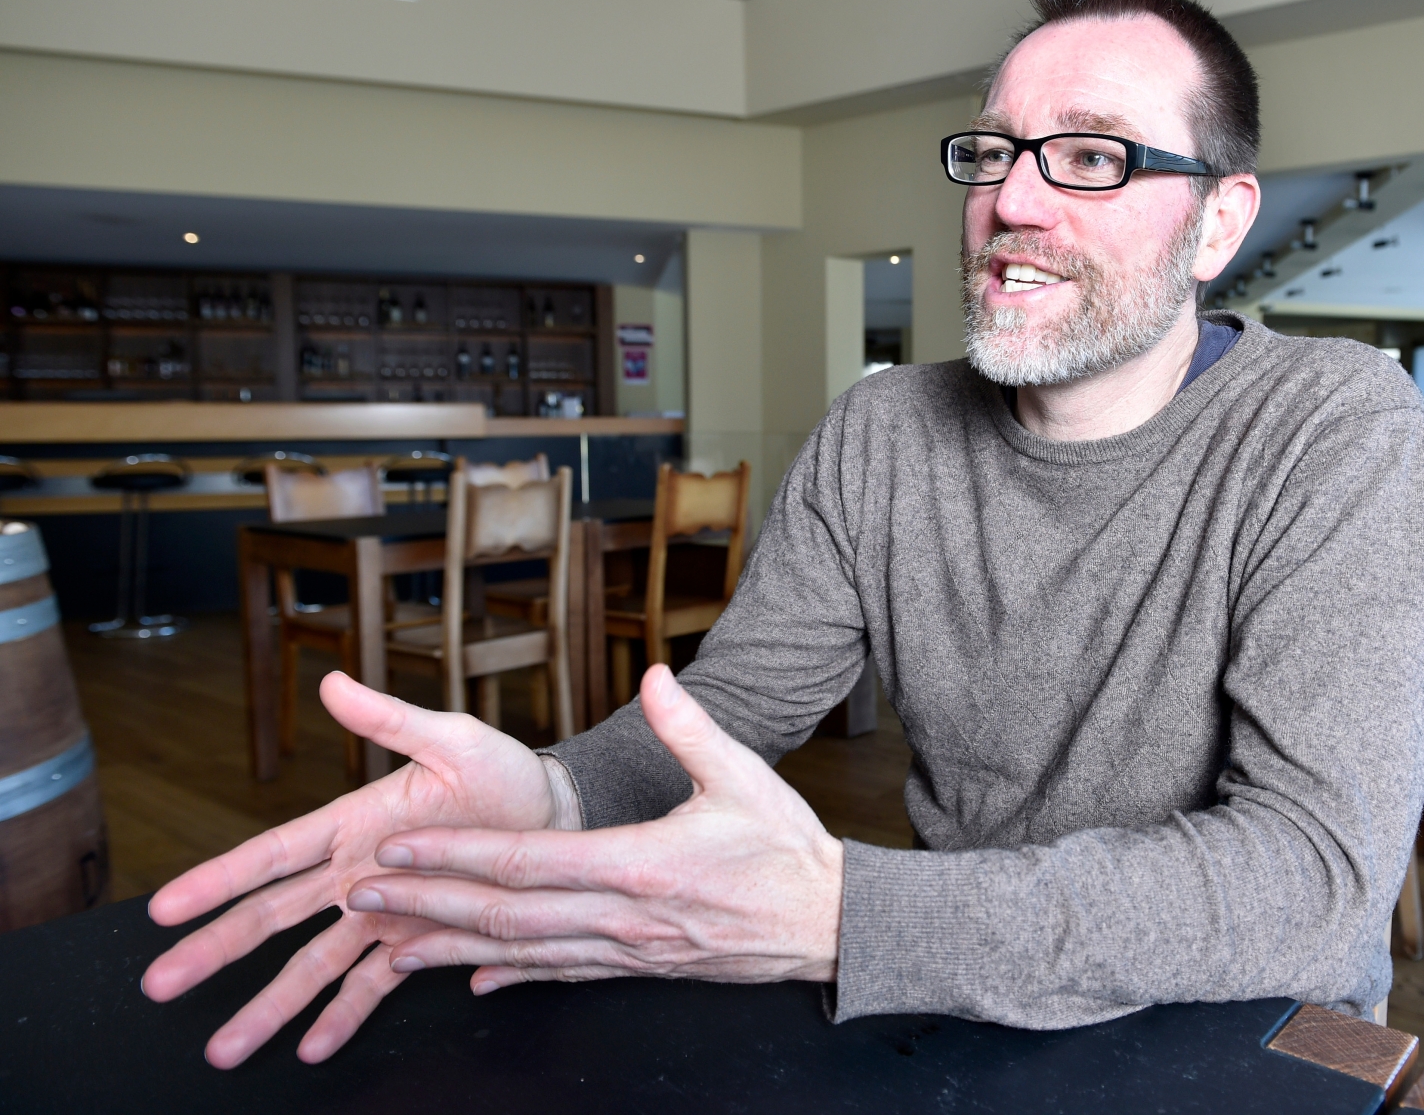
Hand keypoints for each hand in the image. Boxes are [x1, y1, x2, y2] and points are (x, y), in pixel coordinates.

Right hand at [141, 672, 567, 1067]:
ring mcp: (383, 914)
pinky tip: (310, 1049)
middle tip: (159, 984)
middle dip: (214, 952)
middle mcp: (356, 875)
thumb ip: (391, 719)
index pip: (269, 854)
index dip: (217, 879)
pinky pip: (372, 986)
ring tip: (224, 1048)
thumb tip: (333, 682)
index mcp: (352, 824)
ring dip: (267, 1005)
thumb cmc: (504, 772)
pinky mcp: (418, 942)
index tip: (165, 907)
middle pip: (271, 919)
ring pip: (310, 965)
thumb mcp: (452, 739)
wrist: (558, 816)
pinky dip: (342, 1016)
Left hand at [342, 665, 843, 994]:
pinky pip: (561, 975)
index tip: (398, 846)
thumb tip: (655, 677)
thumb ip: (691, 728)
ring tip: (389, 941)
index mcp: (640, 865)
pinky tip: (472, 977)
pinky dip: (510, 976)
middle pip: (504, 915)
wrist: (830, 926)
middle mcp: (623, 917)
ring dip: (450, 945)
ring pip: (522, 954)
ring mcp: (627, 951)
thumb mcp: (745, 776)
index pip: (526, 862)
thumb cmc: (788, 849)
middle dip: (425, 903)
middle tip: (362, 893)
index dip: (454, 855)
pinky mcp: (639, 968)